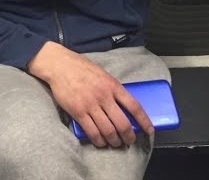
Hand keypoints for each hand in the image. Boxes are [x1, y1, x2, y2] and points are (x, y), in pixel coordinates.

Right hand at [27, 42, 152, 148]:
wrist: (60, 65)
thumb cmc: (82, 68)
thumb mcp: (103, 74)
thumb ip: (113, 89)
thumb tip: (123, 104)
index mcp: (113, 86)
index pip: (134, 106)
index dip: (143, 120)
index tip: (148, 130)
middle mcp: (104, 96)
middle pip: (122, 123)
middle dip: (129, 136)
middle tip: (129, 141)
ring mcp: (91, 105)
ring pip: (108, 130)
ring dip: (114, 141)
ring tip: (115, 143)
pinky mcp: (78, 112)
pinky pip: (92, 132)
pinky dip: (99, 140)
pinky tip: (101, 142)